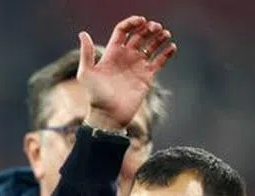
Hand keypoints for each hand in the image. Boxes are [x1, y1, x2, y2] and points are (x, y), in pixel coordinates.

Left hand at [77, 15, 176, 131]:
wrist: (109, 116)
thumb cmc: (95, 96)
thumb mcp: (86, 73)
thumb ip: (86, 53)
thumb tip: (83, 34)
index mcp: (113, 52)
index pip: (124, 30)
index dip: (132, 22)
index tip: (141, 21)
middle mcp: (126, 57)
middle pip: (140, 35)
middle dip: (149, 28)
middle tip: (156, 27)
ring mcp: (137, 66)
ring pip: (151, 46)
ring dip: (159, 38)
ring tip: (165, 34)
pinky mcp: (147, 77)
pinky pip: (159, 61)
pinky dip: (166, 53)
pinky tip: (171, 47)